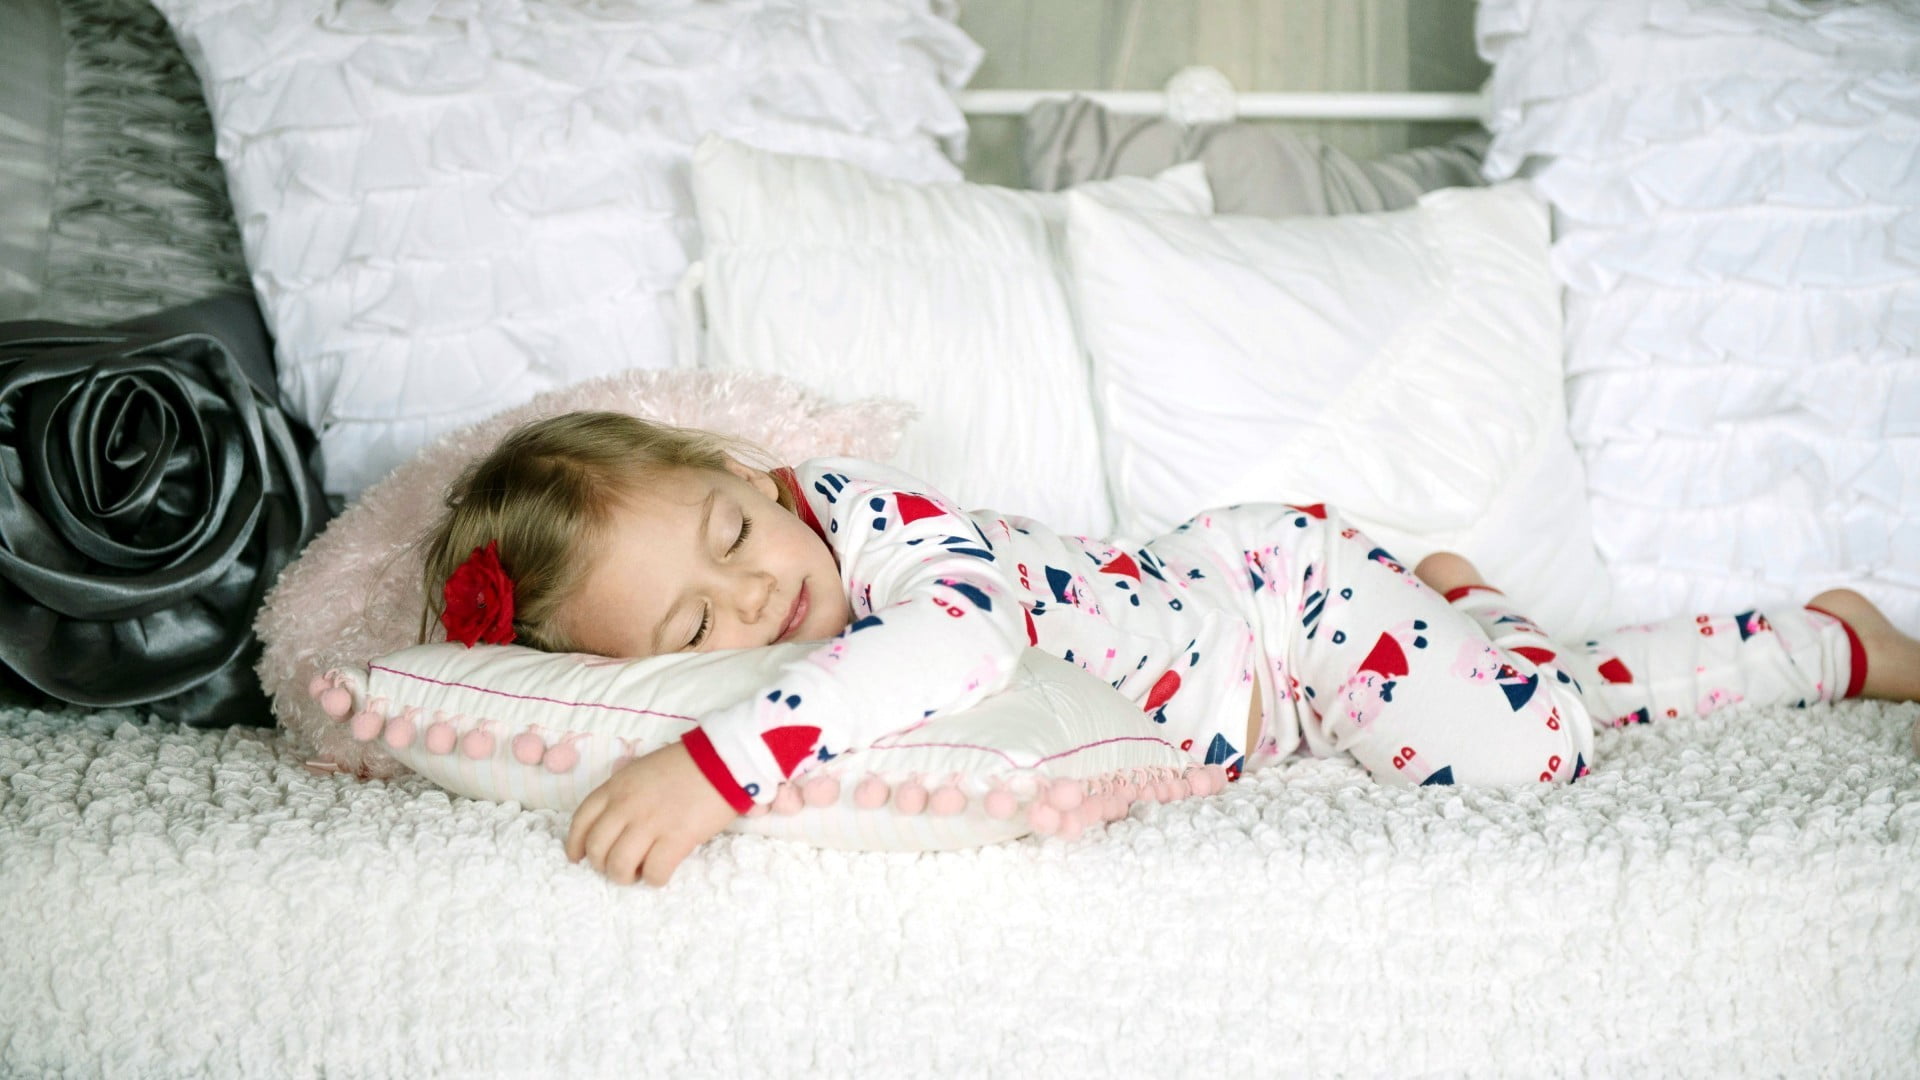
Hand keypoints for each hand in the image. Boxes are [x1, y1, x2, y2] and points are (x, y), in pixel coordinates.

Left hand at [565, 741, 737, 886]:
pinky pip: (654, 872)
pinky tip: (661, 873)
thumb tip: (617, 824)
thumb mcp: (641, 771)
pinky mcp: (676, 839)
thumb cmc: (685, 765)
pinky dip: (654, 879)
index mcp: (616, 787)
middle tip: (617, 867)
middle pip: (597, 848)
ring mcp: (650, 823)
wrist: (721, 761)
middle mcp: (626, 806)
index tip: (579, 857)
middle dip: (602, 865)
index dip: (576, 844)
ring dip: (624, 876)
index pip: (581, 821)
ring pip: (619, 865)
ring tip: (638, 874)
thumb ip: (624, 794)